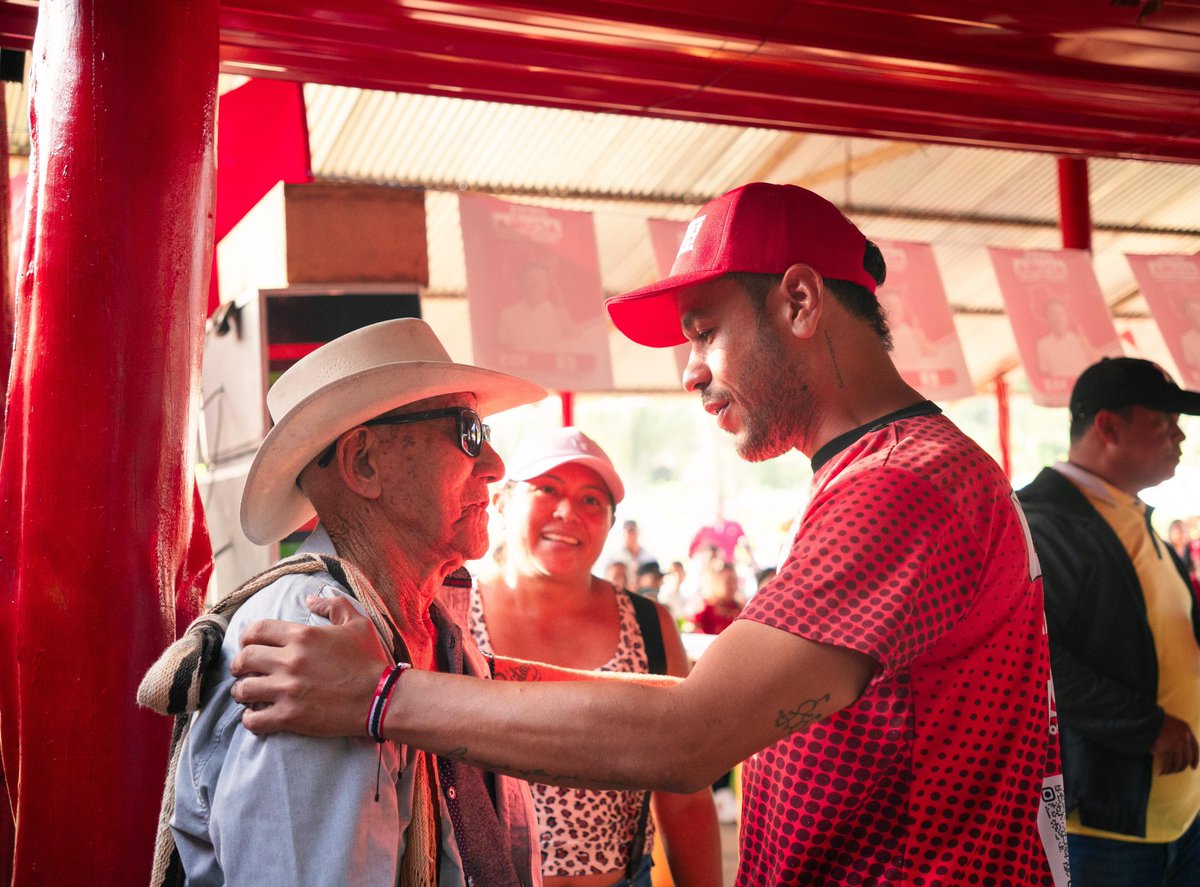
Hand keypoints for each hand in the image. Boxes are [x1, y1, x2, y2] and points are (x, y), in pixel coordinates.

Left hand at [231, 595, 389, 736]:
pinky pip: (252, 720)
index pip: (256, 631)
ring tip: (249, 695)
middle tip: (245, 671)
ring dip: (242, 692)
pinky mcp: (289, 717)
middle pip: (243, 659)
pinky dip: (250, 719)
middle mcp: (289, 660)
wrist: (381, 698)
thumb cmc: (370, 660)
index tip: (249, 645)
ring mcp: (287, 690)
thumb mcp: (357, 624)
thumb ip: (333, 605)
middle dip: (239, 665)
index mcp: (301, 635)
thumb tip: (311, 598)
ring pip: (242, 690)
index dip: (247, 638)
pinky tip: (258, 715)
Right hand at [1150, 713, 1199, 774]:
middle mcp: (1183, 738)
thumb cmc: (1154, 719)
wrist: (1143, 717)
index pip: (1195, 749)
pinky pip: (1166, 764)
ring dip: (1171, 770)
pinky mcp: (1164, 750)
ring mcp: (1174, 745)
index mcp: (1186, 730)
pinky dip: (1163, 770)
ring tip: (1166, 772)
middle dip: (1181, 767)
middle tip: (1175, 770)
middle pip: (1186, 759)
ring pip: (1176, 764)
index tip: (1193, 767)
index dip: (1195, 760)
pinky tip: (1160, 772)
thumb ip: (1178, 733)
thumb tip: (1180, 750)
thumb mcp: (1171, 723)